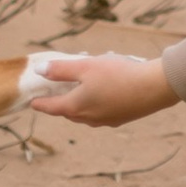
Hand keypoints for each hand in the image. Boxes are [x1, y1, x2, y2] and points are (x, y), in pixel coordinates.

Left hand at [23, 51, 175, 128]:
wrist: (153, 88)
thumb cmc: (117, 74)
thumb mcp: (85, 66)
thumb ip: (61, 70)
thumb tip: (39, 71)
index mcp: (76, 106)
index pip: (52, 107)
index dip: (41, 103)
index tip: (32, 102)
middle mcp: (89, 118)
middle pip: (68, 111)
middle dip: (60, 103)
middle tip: (54, 93)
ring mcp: (105, 120)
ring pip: (85, 114)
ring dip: (79, 103)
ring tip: (80, 89)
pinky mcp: (120, 118)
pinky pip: (100, 113)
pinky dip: (94, 104)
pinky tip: (103, 93)